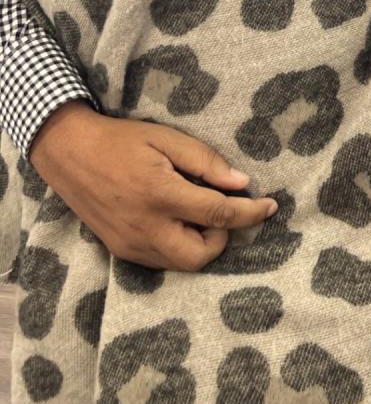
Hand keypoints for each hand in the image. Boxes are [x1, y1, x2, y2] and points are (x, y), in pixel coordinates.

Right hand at [29, 102, 277, 270]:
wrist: (67, 153)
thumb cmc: (120, 140)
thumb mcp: (166, 139)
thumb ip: (206, 162)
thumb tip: (242, 183)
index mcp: (160, 195)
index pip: (218, 214)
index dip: (250, 213)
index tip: (270, 206)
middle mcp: (146, 227)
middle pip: (202, 255)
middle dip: (222, 237)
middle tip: (221, 209)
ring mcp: (130, 244)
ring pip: (181, 264)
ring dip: (201, 244)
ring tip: (197, 212)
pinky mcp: (120, 250)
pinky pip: (161, 261)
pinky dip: (178, 247)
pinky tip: (177, 220)